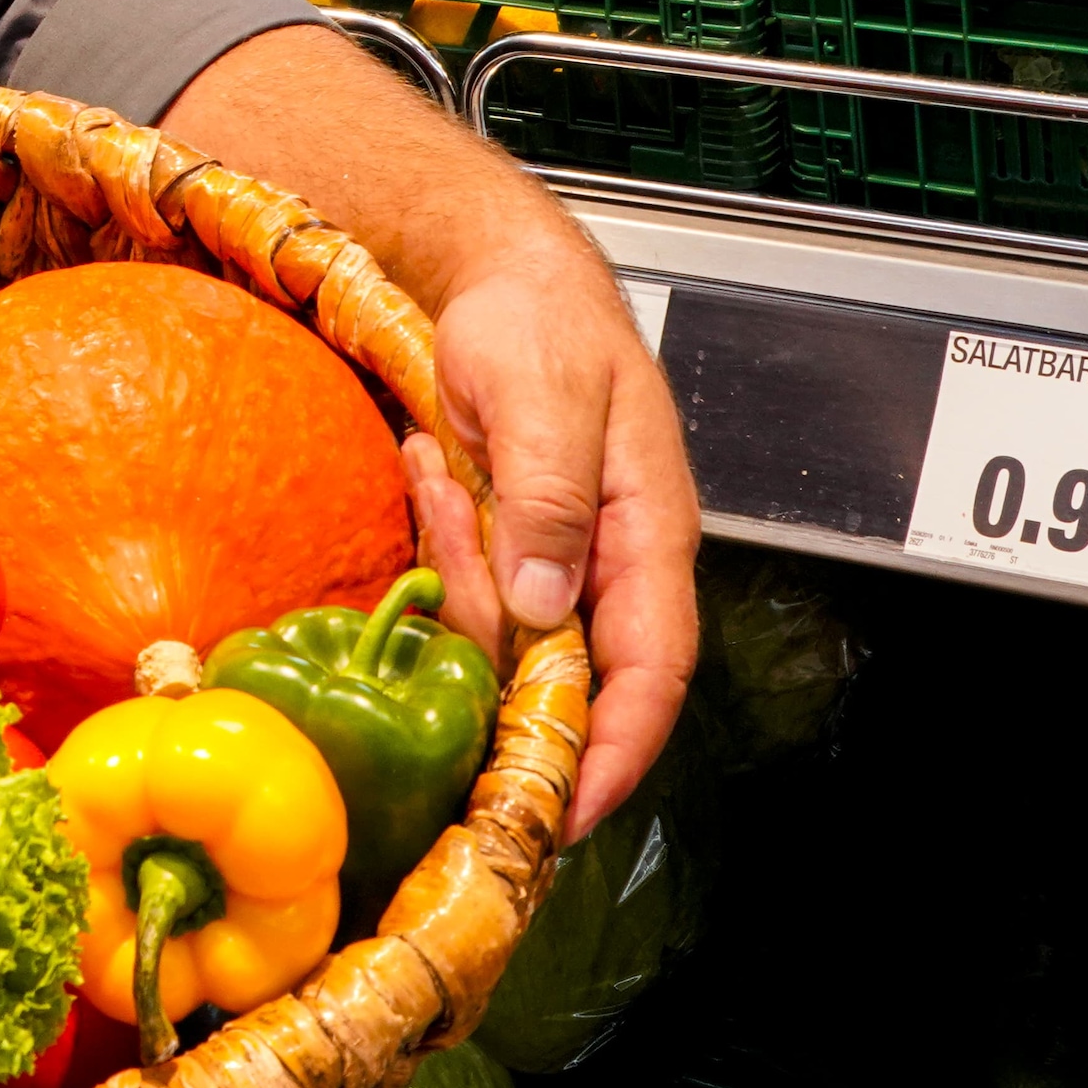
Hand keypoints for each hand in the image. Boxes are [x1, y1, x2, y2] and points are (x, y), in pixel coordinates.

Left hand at [420, 245, 694, 832]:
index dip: (614, 753)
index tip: (563, 811)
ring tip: (446, 465)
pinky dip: (441, 544)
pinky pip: (467, 591)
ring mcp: (556, 563)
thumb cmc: (540, 321)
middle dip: (495, 636)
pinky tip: (435, 465)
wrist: (495, 276)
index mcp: (649, 535)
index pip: (651, 676)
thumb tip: (545, 606)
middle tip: (453, 515)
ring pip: (501, 634)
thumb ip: (549, 498)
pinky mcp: (508, 551)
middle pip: (560, 670)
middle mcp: (609, 565)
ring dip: (457, 564)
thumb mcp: (540, 393)